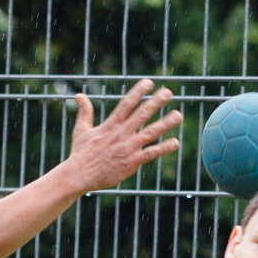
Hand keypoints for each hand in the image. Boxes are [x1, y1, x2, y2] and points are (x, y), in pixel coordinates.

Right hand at [67, 79, 183, 192]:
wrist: (80, 175)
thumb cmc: (80, 154)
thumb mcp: (81, 130)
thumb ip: (85, 112)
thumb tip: (79, 95)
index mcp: (111, 124)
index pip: (127, 103)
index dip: (139, 92)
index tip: (149, 82)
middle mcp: (121, 133)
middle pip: (142, 114)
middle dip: (156, 102)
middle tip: (168, 92)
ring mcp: (128, 147)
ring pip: (150, 132)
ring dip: (165, 123)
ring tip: (179, 115)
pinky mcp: (131, 162)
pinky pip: (151, 153)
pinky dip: (164, 148)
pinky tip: (175, 143)